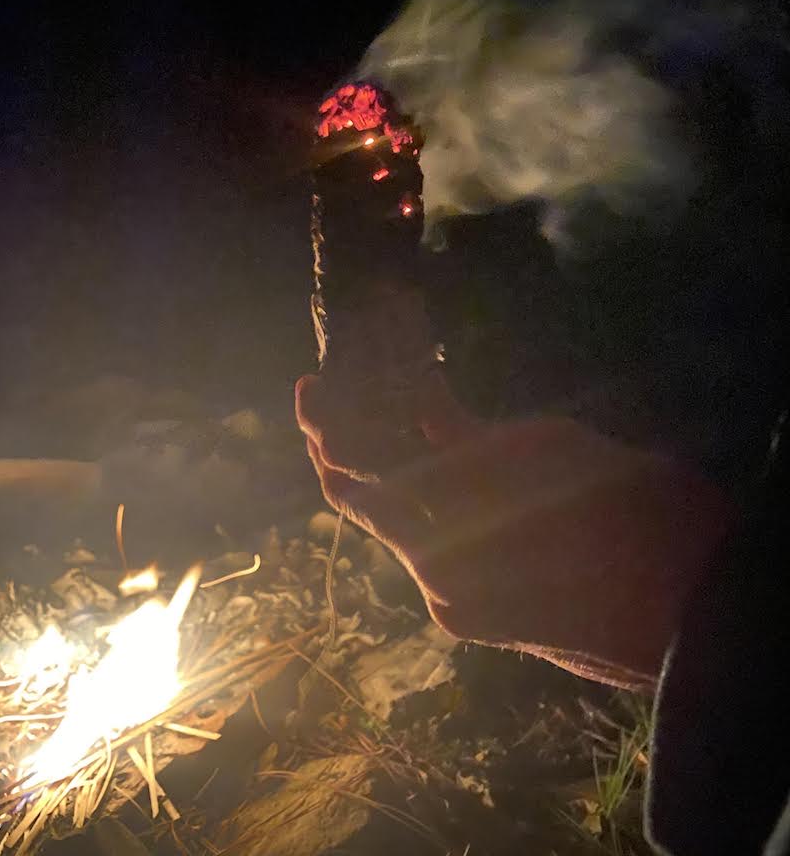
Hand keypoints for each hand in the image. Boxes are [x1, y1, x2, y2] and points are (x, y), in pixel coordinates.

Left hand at [296, 370, 732, 687]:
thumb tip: (423, 405)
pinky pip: (427, 553)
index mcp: (452, 520)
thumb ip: (466, 432)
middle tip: (343, 396)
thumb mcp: (547, 445)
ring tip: (396, 423)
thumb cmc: (632, 508)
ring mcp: (452, 602)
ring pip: (395, 528)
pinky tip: (435, 472)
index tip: (312, 383)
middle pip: (365, 501)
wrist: (691, 611)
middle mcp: (435, 571)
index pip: (355, 471)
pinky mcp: (471, 620)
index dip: (324, 426)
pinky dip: (422, 510)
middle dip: (348, 444)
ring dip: (388, 476)